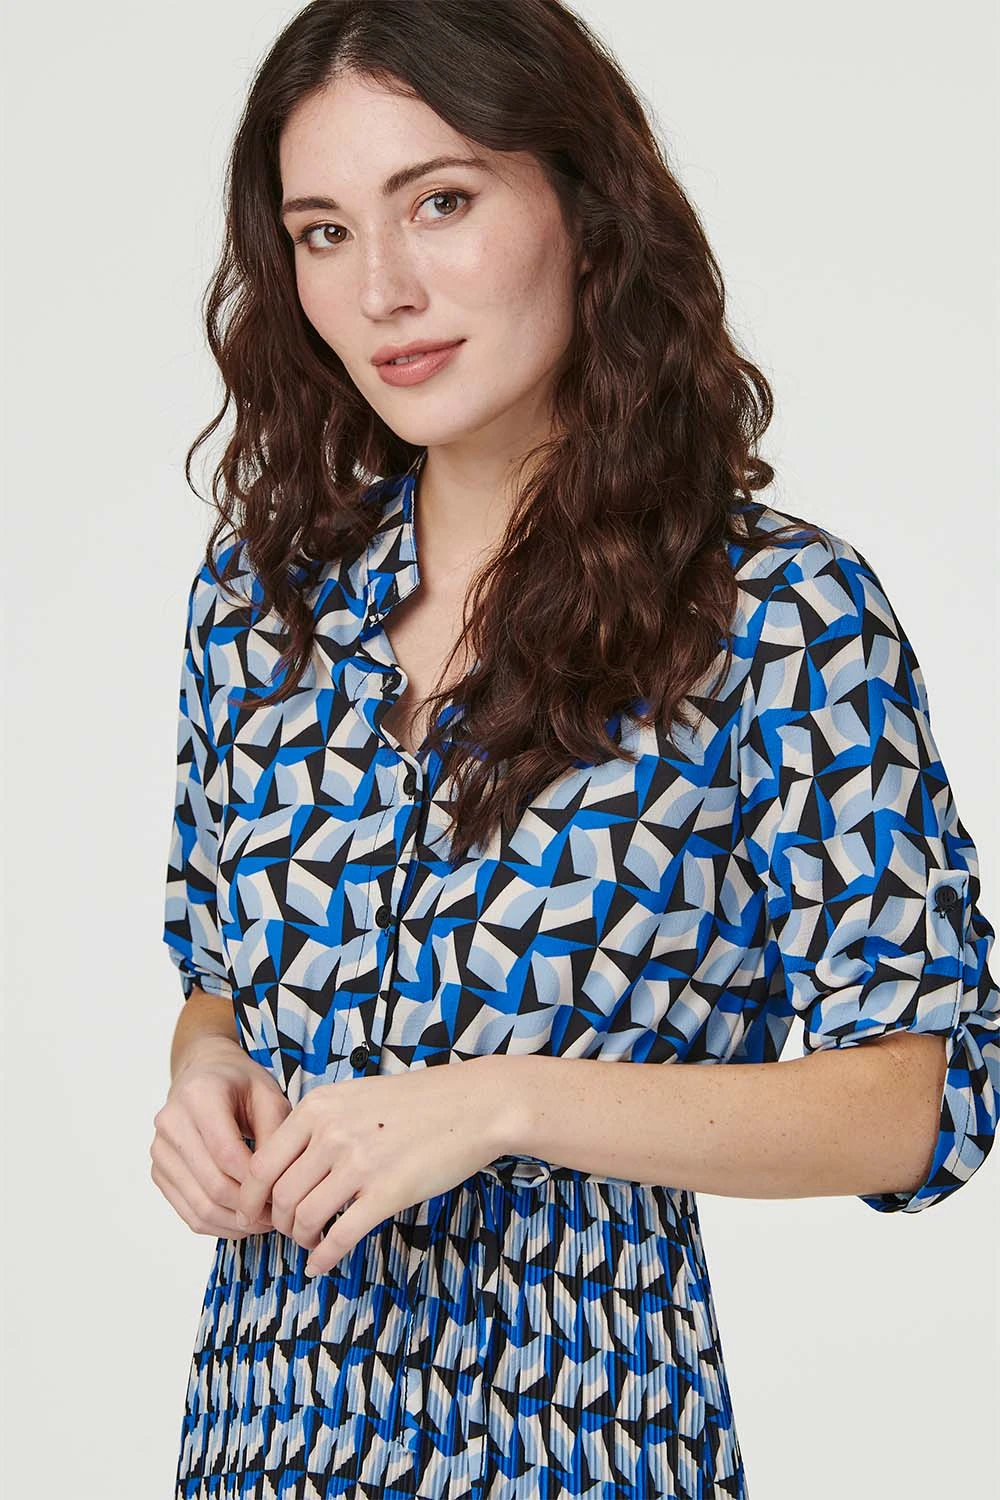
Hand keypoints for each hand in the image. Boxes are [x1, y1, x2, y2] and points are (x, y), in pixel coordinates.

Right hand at [150, 1036, 291, 1239]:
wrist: (204, 1075)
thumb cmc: (240, 1084)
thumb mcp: (269, 1095)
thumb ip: (275, 1134)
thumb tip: (276, 1185)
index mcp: (199, 1095)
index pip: (227, 1153)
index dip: (257, 1182)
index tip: (283, 1194)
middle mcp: (171, 1122)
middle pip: (213, 1184)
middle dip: (249, 1207)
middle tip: (278, 1215)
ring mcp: (160, 1149)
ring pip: (199, 1206)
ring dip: (235, 1223)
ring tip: (263, 1221)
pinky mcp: (159, 1171)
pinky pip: (188, 1212)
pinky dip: (218, 1225)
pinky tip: (242, 1222)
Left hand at [235, 1057, 506, 1274]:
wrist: (473, 1104)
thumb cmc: (417, 1102)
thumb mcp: (355, 1096)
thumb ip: (319, 1123)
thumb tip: (286, 1164)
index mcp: (318, 1107)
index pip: (261, 1163)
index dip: (251, 1197)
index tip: (253, 1213)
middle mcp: (332, 1133)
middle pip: (280, 1196)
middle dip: (277, 1223)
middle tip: (286, 1231)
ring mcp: (360, 1163)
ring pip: (305, 1219)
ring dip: (301, 1240)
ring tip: (309, 1243)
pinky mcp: (388, 1192)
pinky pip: (340, 1236)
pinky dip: (324, 1257)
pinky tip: (322, 1264)